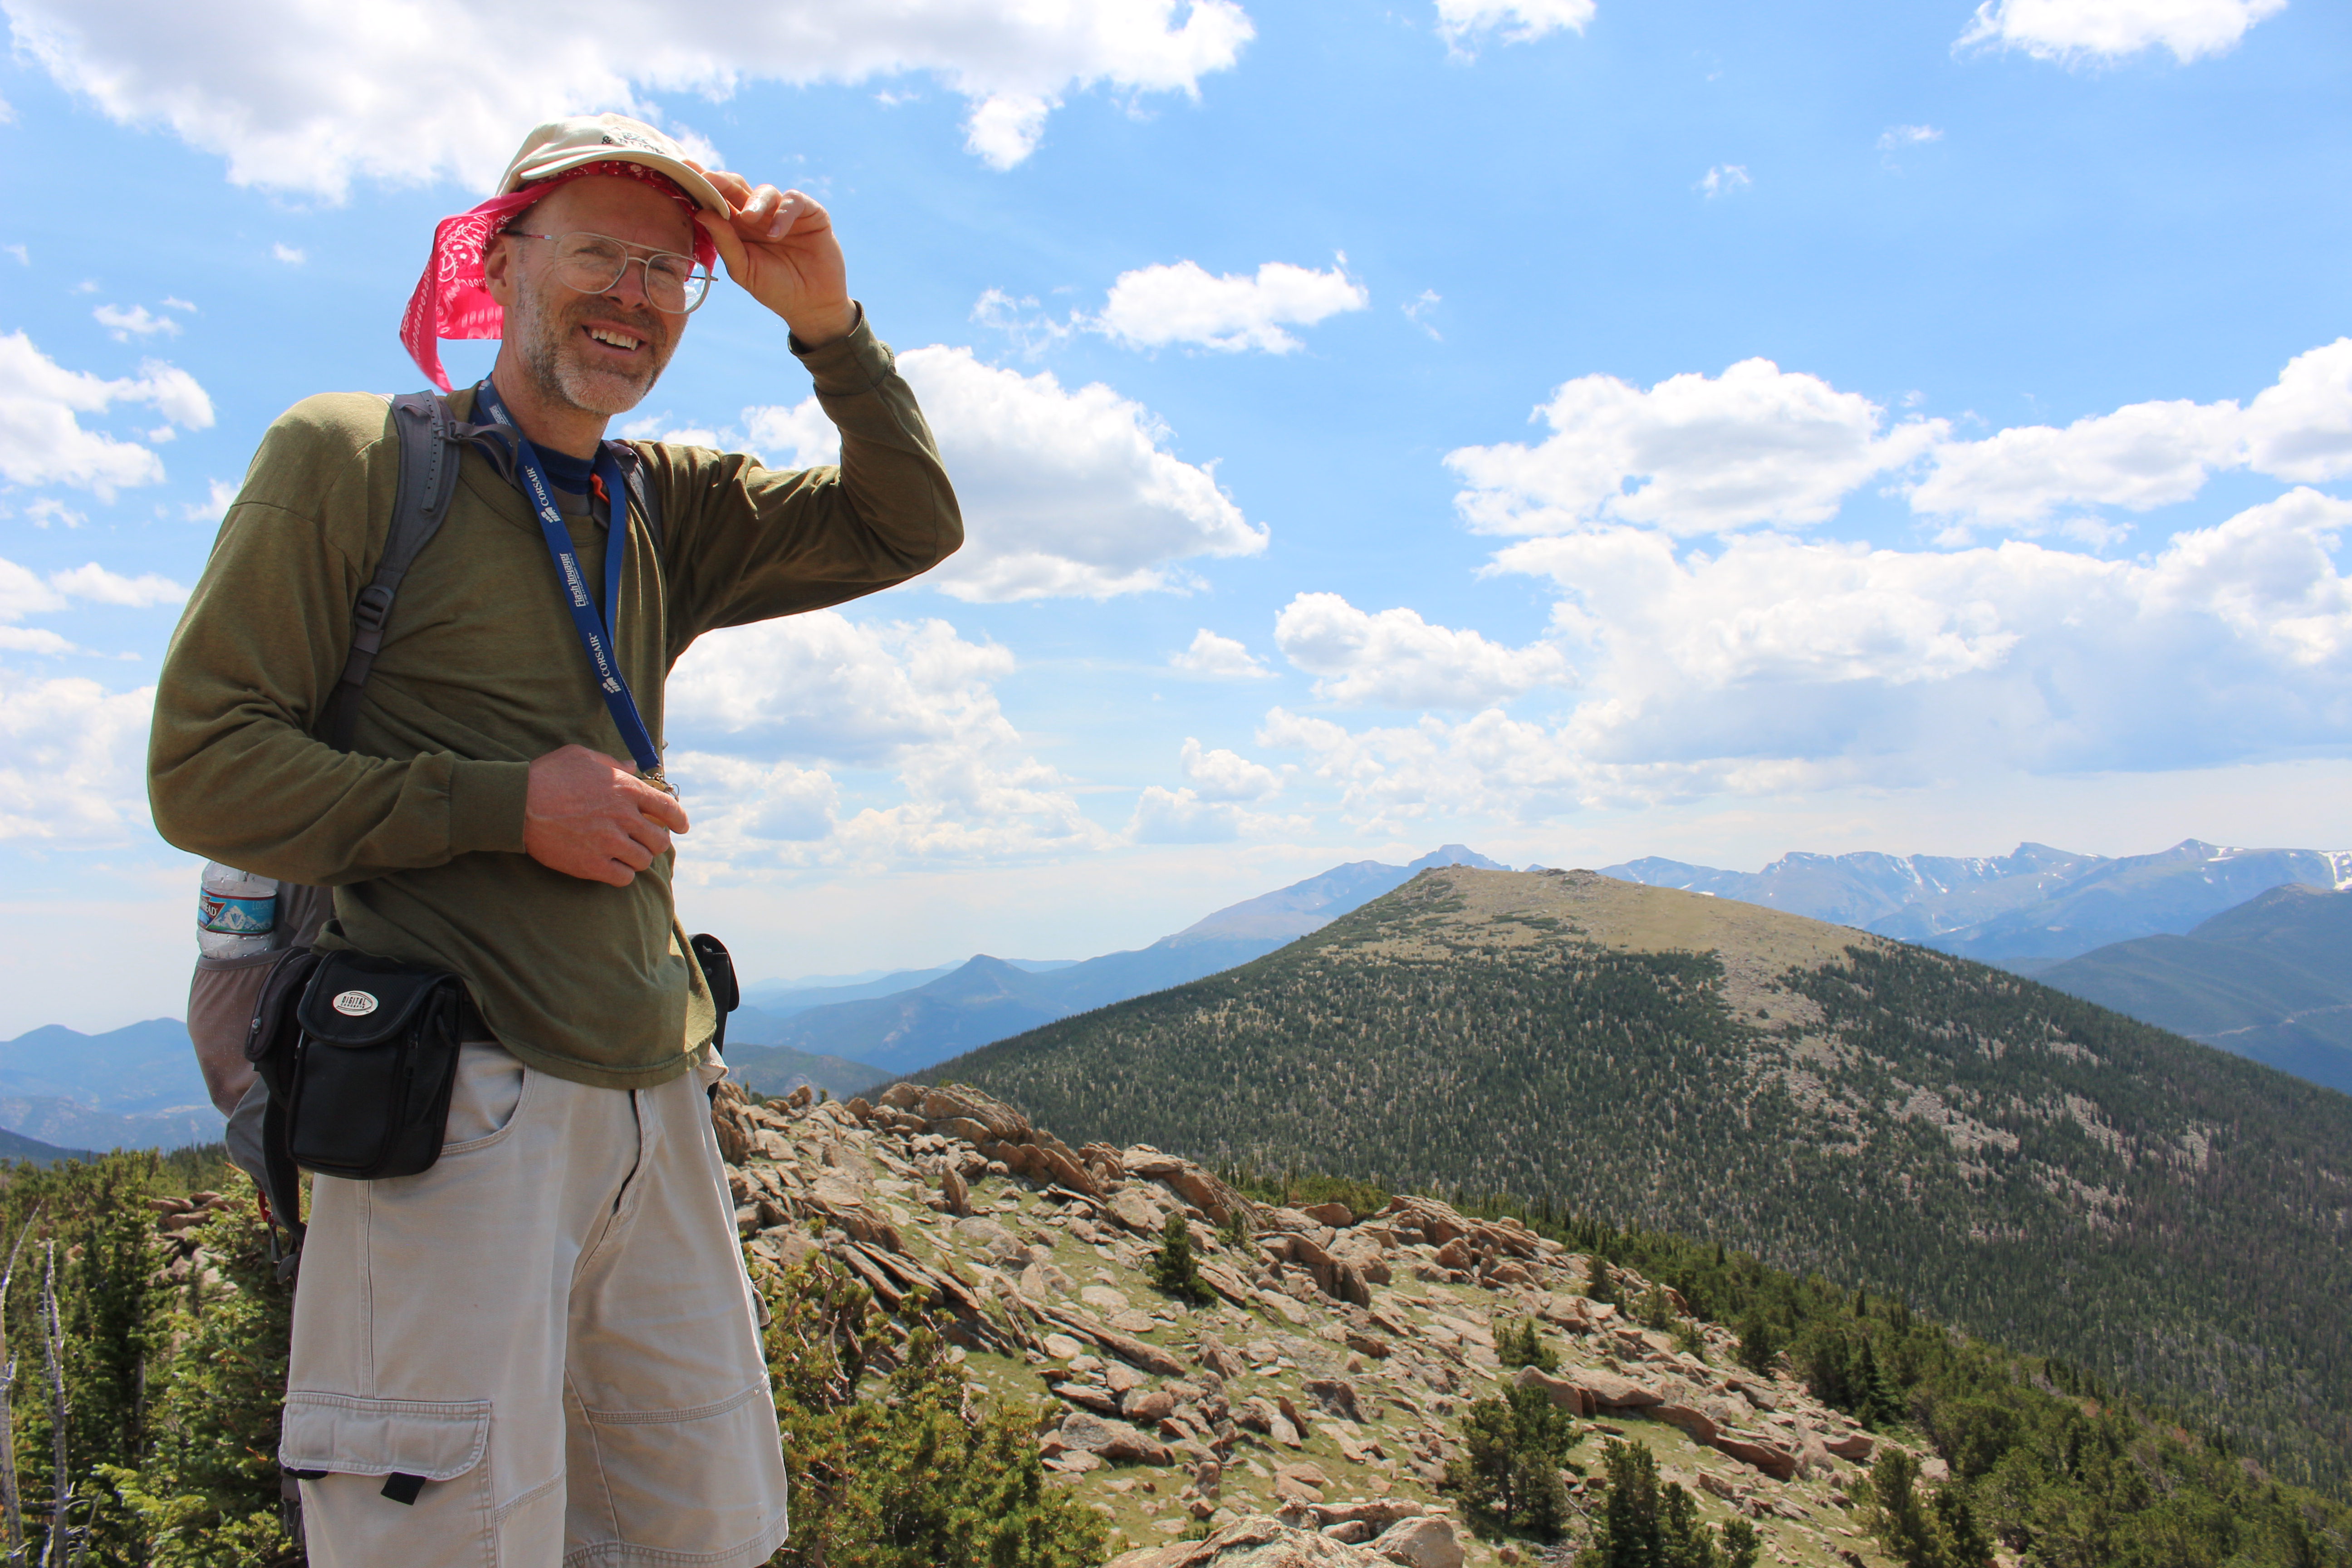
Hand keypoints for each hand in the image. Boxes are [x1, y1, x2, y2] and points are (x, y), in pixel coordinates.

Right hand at [523, 745, 689, 886]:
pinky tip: (612, 867)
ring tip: (624, 853)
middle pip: (660, 839)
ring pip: (643, 860)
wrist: (518, 804)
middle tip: (644, 841)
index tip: (681, 827)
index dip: (679, 820)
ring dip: (637, 858)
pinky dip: (622, 874)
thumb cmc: (548, 776)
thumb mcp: (582, 758)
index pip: (669, 808)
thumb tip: (633, 767)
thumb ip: (613, 764)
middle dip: (655, 841)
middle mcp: (624, 817)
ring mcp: (609, 842)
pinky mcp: (593, 864)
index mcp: (626, 789)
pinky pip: (624, 878)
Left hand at [686, 164, 857, 345]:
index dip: (703, 183)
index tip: (684, 169)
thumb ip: (725, 243)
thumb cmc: (775, 289)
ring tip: (749, 218)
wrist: (811, 305)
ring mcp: (784, 213)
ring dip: (754, 201)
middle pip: (738, 186)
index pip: (718, 198)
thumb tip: (702, 213)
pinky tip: (775, 233)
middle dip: (722, 180)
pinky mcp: (810, 214)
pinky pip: (794, 201)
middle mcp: (760, 215)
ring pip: (765, 190)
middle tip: (709, 180)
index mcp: (739, 227)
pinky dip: (783, 213)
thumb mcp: (744, 270)